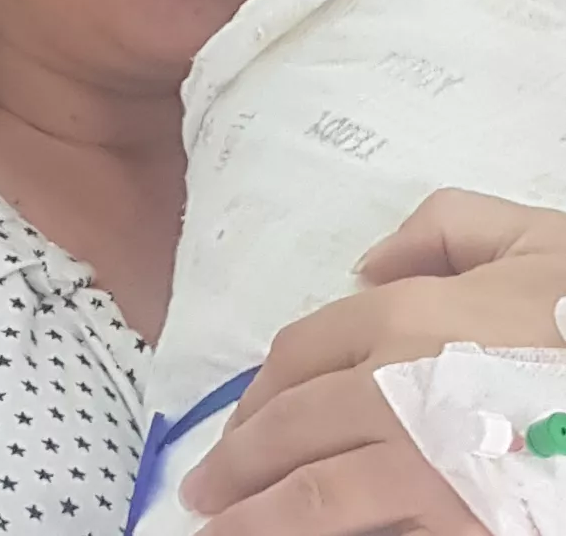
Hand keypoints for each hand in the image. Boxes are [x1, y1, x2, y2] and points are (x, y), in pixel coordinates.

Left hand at [180, 190, 565, 535]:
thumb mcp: (531, 237)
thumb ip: (441, 228)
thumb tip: (368, 260)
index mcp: (404, 316)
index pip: (299, 356)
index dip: (259, 393)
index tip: (239, 423)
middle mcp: (395, 388)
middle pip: (289, 428)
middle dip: (237, 463)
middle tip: (203, 491)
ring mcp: (426, 465)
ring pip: (313, 497)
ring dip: (254, 519)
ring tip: (215, 534)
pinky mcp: (464, 526)